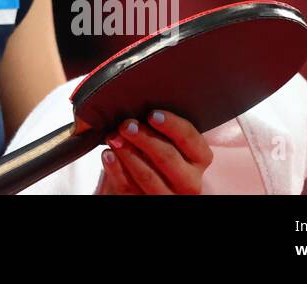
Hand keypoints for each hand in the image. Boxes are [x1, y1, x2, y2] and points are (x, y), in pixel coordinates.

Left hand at [96, 110, 212, 193]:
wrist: (144, 179)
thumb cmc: (156, 148)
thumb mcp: (165, 136)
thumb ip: (157, 124)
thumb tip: (135, 104)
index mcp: (199, 158)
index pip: (190, 139)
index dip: (172, 125)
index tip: (152, 114)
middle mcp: (190, 180)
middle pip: (168, 158)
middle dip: (144, 139)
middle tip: (126, 125)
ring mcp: (169, 195)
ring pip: (148, 177)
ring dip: (127, 153)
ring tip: (113, 137)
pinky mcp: (145, 203)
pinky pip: (128, 188)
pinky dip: (115, 169)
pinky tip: (107, 154)